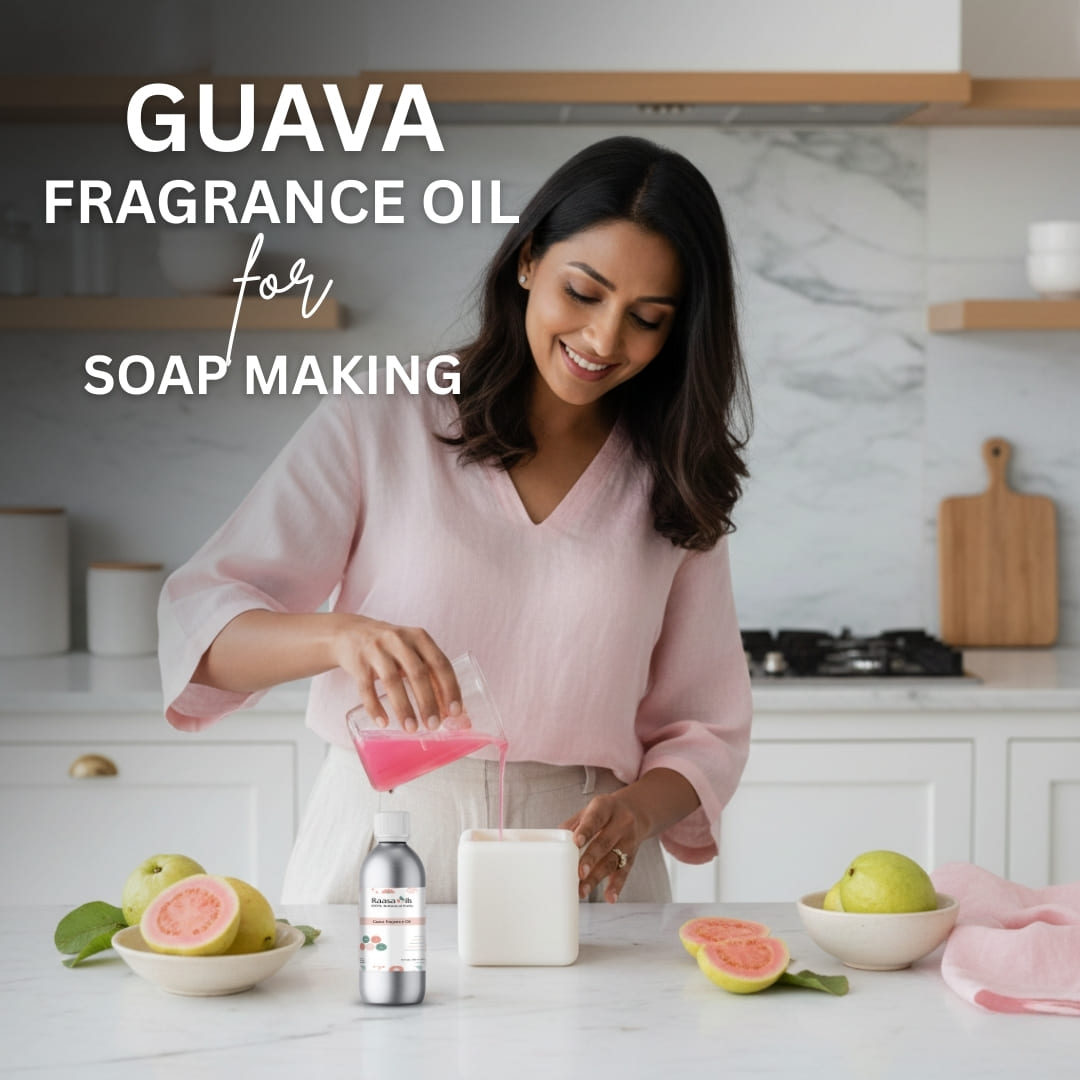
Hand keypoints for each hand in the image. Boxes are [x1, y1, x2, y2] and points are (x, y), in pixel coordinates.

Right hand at [332, 614, 460, 731]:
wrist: (350, 633)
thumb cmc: (390, 647)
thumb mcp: (412, 651)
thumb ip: (429, 672)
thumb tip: (448, 710)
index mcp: (419, 637)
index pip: (440, 663)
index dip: (450, 688)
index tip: (455, 711)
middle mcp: (399, 640)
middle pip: (417, 673)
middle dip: (428, 702)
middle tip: (433, 725)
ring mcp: (376, 650)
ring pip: (392, 681)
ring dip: (404, 707)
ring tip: (411, 728)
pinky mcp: (357, 662)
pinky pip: (366, 688)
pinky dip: (375, 707)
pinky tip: (383, 722)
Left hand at [560, 789, 651, 903]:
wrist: (637, 812)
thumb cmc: (606, 813)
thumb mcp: (591, 810)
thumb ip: (573, 824)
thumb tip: (554, 840)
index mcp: (606, 808)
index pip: (595, 819)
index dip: (586, 830)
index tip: (576, 842)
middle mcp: (620, 823)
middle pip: (604, 842)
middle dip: (591, 859)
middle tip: (579, 873)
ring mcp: (628, 840)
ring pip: (612, 860)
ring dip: (597, 877)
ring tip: (583, 890)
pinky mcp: (632, 856)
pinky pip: (624, 872)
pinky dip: (617, 886)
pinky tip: (610, 897)